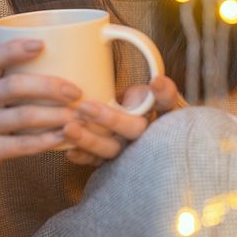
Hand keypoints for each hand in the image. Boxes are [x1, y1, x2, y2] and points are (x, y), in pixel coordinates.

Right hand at [0, 39, 80, 191]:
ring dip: (56, 115)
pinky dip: (47, 140)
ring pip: (23, 115)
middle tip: (76, 92)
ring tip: (78, 116)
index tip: (42, 44)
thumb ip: (13, 79)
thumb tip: (62, 60)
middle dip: (50, 86)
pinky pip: (22, 145)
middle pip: (14, 86)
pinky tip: (64, 137)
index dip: (15, 49)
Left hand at [62, 75, 179, 166]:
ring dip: (90, 140)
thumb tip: (147, 75)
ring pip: (114, 148)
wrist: (121, 119)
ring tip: (68, 128)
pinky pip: (98, 161)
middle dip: (111, 119)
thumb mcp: (139, 88)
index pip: (167, 99)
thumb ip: (142, 84)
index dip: (164, 92)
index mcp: (157, 107)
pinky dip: (83, 157)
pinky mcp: (111, 159)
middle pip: (136, 129)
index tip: (155, 81)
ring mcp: (129, 147)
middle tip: (85, 107)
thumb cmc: (130, 101)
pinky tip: (69, 151)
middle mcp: (146, 131)